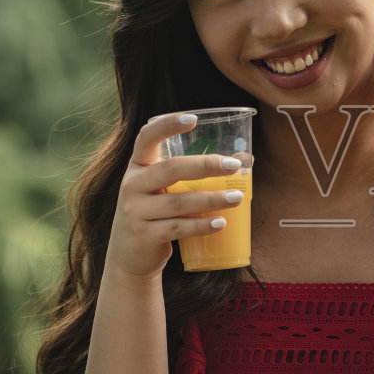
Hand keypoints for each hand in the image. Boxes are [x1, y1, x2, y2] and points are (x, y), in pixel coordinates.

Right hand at [104, 112, 246, 279]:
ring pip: (177, 202)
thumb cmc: (155, 212)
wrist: (129, 255)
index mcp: (138, 165)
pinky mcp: (144, 235)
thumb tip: (245, 158)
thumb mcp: (165, 189)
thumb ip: (195, 174)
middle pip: (171, 169)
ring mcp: (135, 211)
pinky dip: (201, 225)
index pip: (147, 137)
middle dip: (205, 166)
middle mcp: (132, 184)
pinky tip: (221, 223)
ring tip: (237, 197)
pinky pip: (177, 228)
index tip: (194, 119)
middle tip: (234, 166)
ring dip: (211, 199)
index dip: (167, 125)